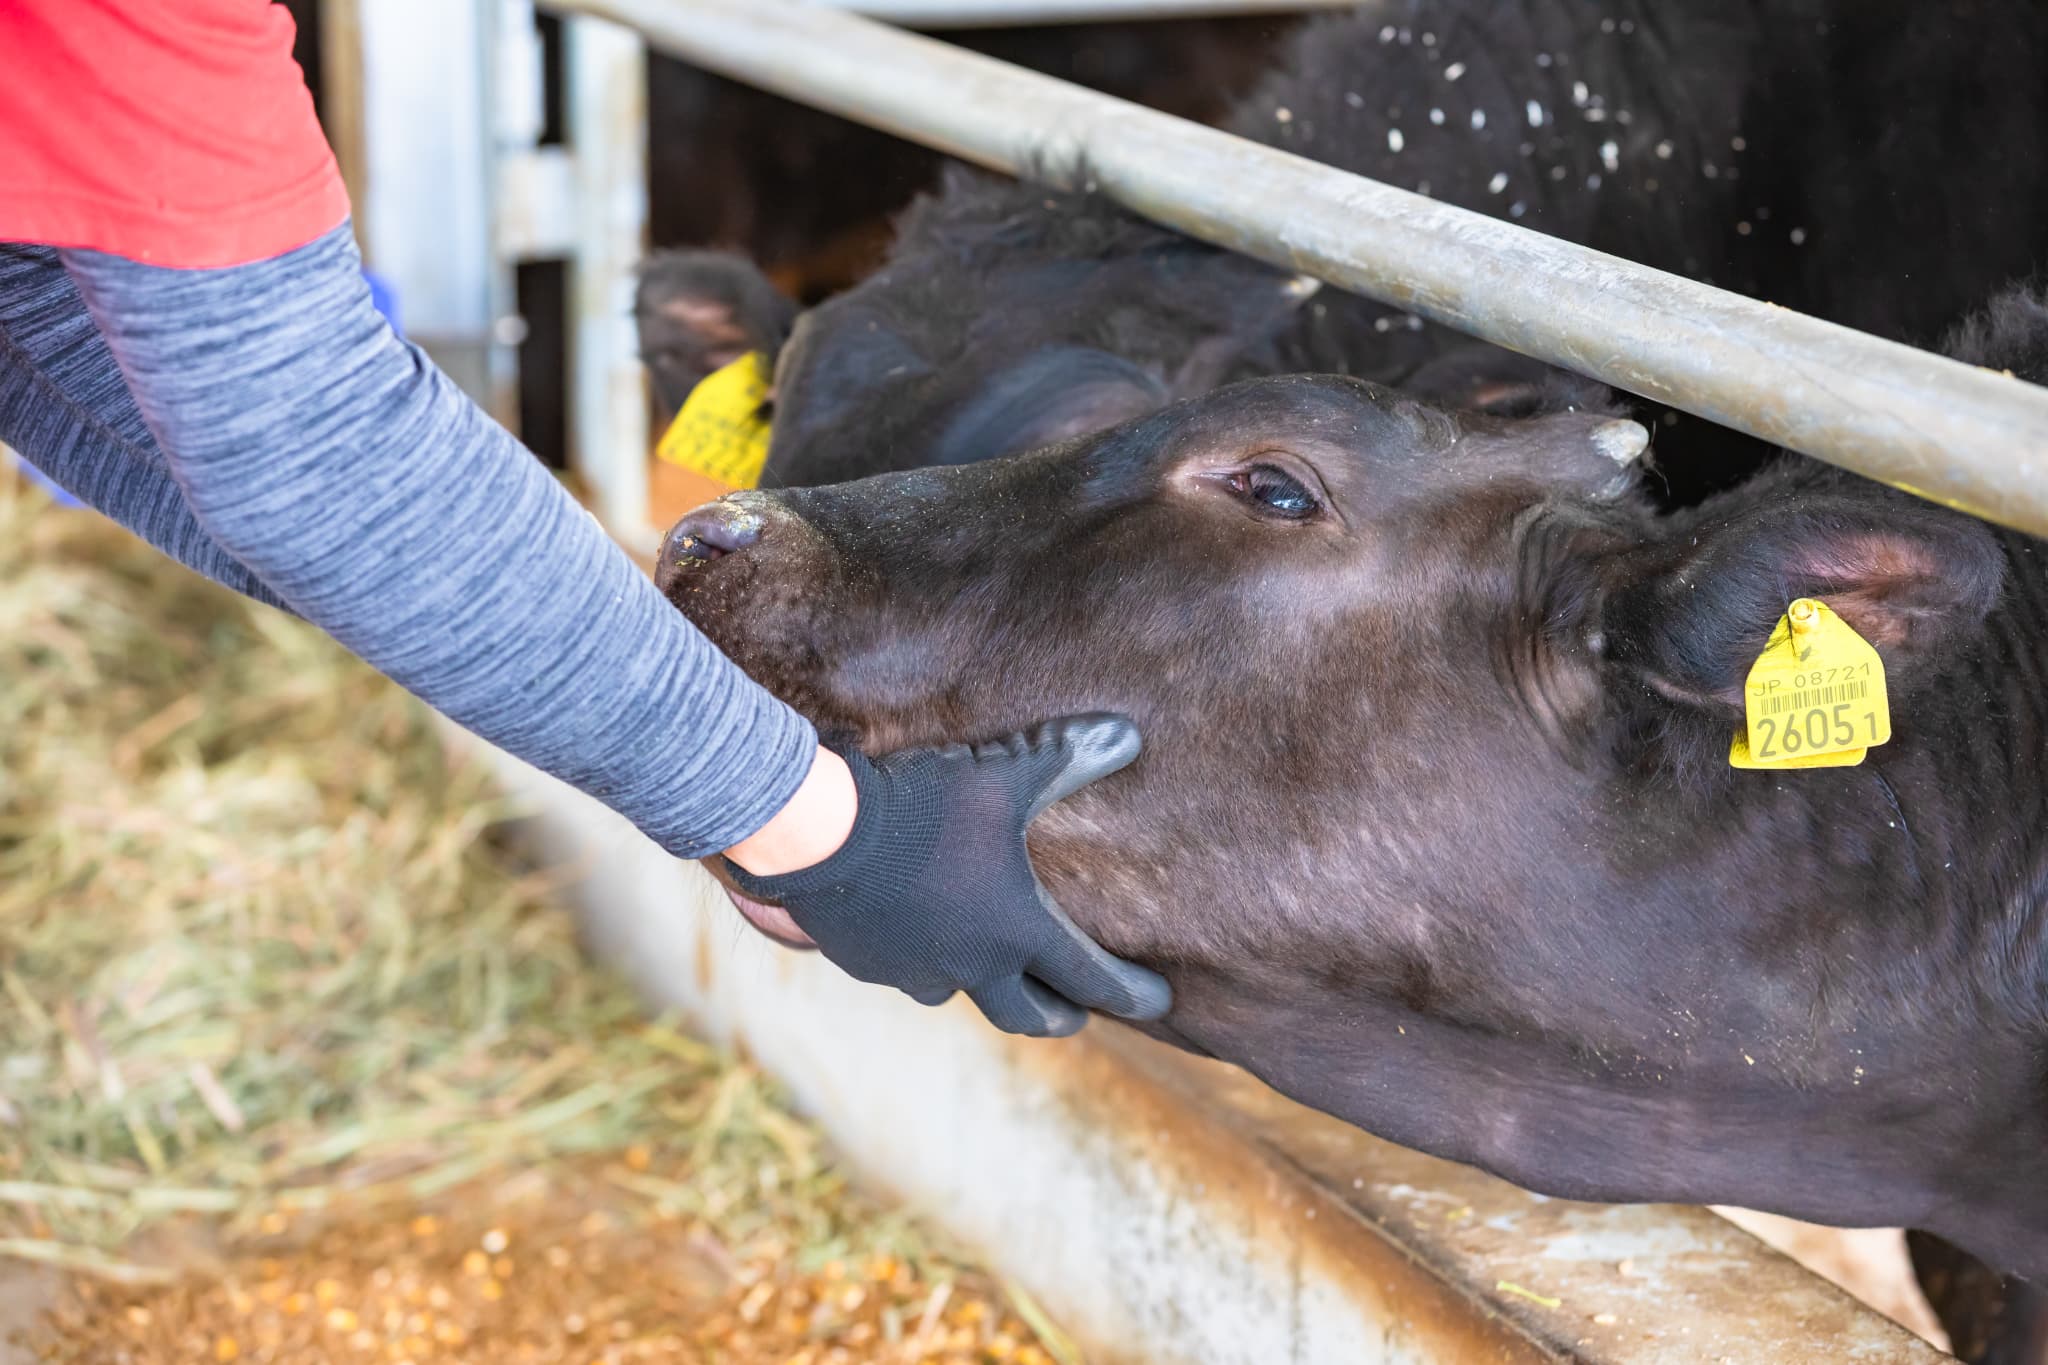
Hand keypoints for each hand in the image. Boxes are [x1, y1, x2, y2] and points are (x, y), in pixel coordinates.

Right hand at [722, 715, 1171, 1036]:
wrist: (820, 834)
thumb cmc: (922, 804)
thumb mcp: (1003, 776)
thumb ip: (1067, 759)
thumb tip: (1130, 735)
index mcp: (1016, 931)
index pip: (1092, 979)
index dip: (1134, 992)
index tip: (1162, 1002)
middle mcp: (972, 966)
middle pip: (1029, 1014)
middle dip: (1061, 1014)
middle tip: (1078, 1010)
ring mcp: (917, 971)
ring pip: (965, 995)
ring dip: (990, 988)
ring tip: (997, 970)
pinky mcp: (869, 964)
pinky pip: (911, 975)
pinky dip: (930, 965)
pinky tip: (924, 942)